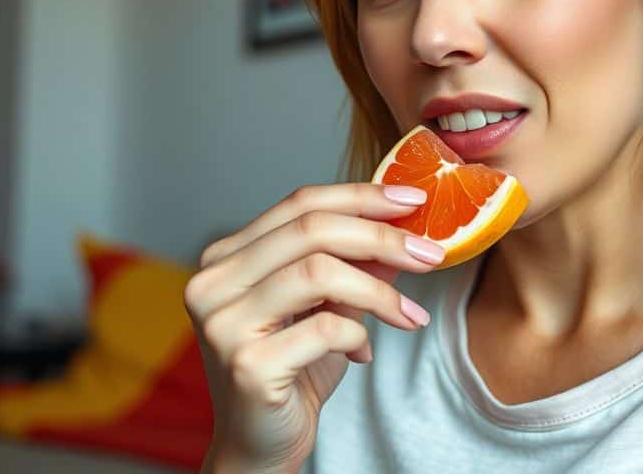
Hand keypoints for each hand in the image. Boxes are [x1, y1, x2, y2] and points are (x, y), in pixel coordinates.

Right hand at [184, 183, 443, 471]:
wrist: (262, 446)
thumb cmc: (294, 371)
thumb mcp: (328, 305)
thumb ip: (356, 263)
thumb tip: (407, 221)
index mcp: (226, 258)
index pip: (299, 204)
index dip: (361, 196)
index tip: (414, 200)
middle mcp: (212, 283)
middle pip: (311, 229)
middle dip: (382, 237)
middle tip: (430, 254)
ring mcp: (224, 324)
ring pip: (319, 272)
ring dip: (380, 291)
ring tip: (410, 315)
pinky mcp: (247, 365)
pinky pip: (325, 327)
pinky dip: (358, 334)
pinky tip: (363, 351)